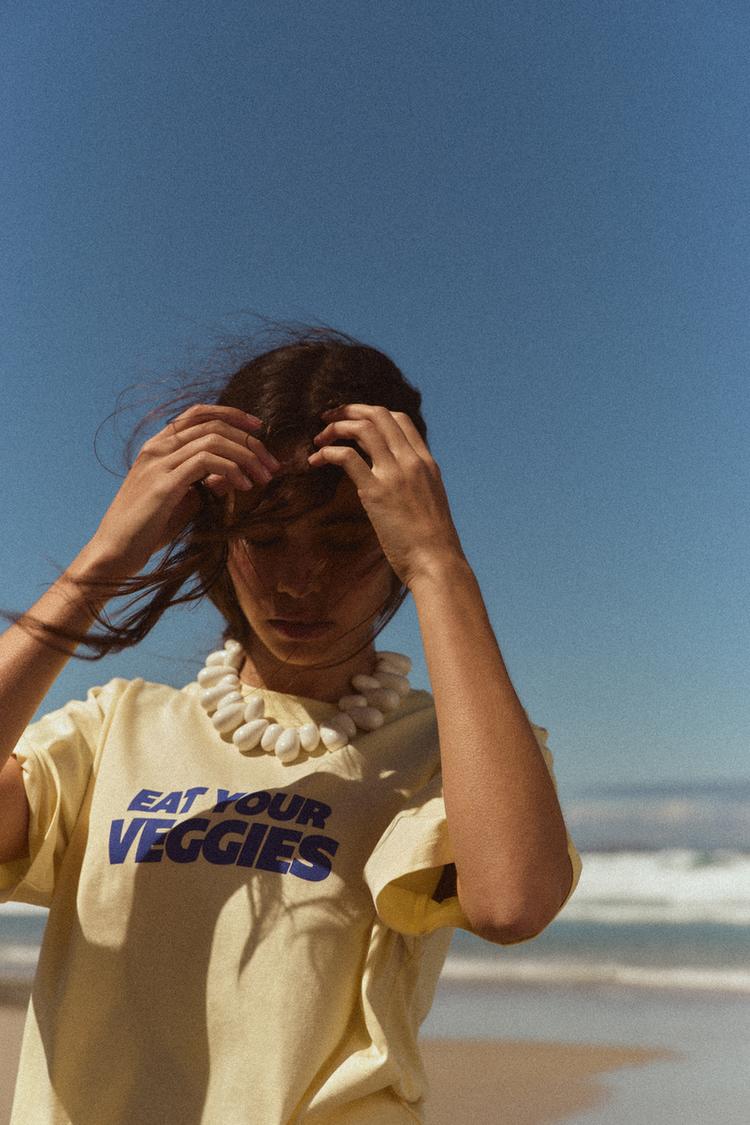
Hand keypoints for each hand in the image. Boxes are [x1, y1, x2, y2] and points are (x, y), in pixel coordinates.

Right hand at [85, 404, 278, 577]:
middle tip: (272, 465)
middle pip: (213, 425)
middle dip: (250, 442)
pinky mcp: (163, 484)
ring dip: (246, 456)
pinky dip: (231, 470)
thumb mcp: (184, 500)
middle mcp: (157, 447)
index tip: (259, 429)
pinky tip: (244, 486)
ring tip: (264, 478)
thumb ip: (205, 483)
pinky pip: (205, 462)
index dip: (232, 415)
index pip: (199, 414)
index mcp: (158, 445)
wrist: (115, 552)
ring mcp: (158, 463)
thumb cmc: (148, 528)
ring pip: (213, 440)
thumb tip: (234, 475)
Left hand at [308, 404, 465, 587]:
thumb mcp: (430, 503)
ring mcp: (394, 474)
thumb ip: (415, 485)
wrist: (437, 562)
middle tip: (329, 418)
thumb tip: (398, 486)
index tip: (353, 421)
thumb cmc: (432, 543)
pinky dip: (327, 452)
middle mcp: (411, 461)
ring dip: (336, 427)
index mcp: (426, 463)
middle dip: (349, 410)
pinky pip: (346, 457)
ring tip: (319, 438)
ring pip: (362, 428)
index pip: (399, 419)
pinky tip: (316, 460)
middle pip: (378, 415)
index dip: (372, 413)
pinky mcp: (375, 492)